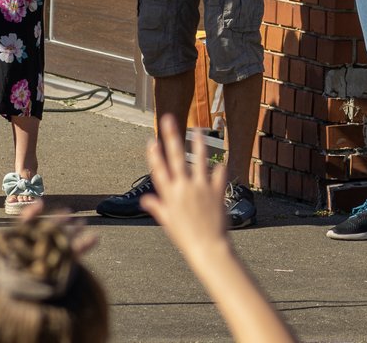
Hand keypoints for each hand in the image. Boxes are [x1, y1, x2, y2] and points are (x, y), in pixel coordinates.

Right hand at [140, 114, 229, 258]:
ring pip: (199, 159)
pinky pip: (219, 173)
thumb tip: (145, 200)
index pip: (159, 170)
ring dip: (198, 143)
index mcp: (170, 196)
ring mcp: (201, 187)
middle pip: (176, 156)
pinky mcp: (216, 191)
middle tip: (168, 118)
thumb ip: (157, 207)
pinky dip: (220, 167)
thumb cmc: (186, 238)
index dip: (154, 155)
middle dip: (171, 135)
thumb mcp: (168, 222)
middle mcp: (183, 187)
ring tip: (198, 130)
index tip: (151, 141)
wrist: (208, 248)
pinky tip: (222, 160)